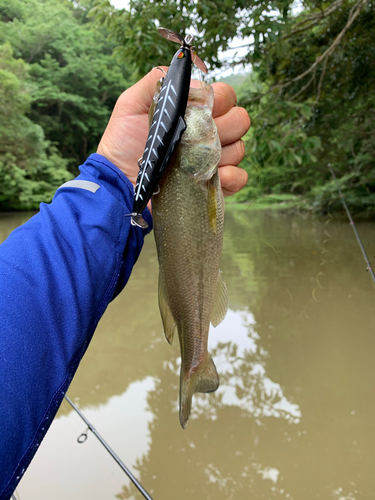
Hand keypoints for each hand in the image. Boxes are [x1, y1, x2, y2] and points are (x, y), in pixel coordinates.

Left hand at [97, 67, 249, 195]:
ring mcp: (214, 160)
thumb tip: (191, 77)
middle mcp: (210, 134)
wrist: (120, 180)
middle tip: (198, 135)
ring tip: (196, 159)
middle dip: (225, 124)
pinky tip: (208, 176)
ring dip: (223, 152)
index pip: (227, 96)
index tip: (200, 109)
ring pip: (240, 148)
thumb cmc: (124, 142)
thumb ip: (156, 80)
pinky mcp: (215, 185)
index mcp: (196, 112)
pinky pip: (239, 177)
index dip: (220, 99)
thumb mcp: (132, 104)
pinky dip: (230, 177)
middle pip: (240, 120)